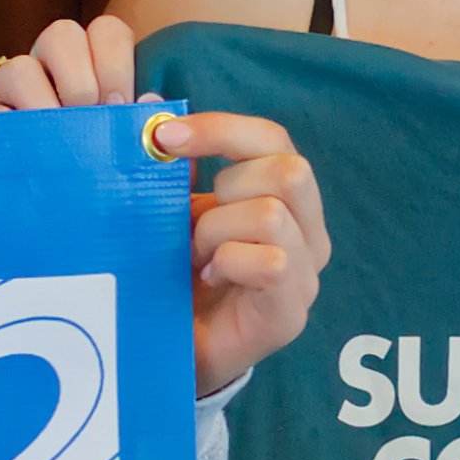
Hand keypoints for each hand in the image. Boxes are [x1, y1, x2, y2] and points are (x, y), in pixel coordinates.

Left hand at [0, 17, 333, 397]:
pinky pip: (270, 262)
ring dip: (217, 230)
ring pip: (273, 214)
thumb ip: (174, 170)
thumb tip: (150, 106)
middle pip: (289, 169)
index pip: (274, 139)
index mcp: (286, 199)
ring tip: (195, 257)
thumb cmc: (176, 277)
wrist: (171, 353)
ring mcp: (306, 274)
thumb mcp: (175, 215)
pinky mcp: (291, 312)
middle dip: (225, 188)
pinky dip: (228, 262)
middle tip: (189, 224)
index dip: (221, 128)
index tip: (164, 138)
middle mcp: (309, 233)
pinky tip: (207, 280)